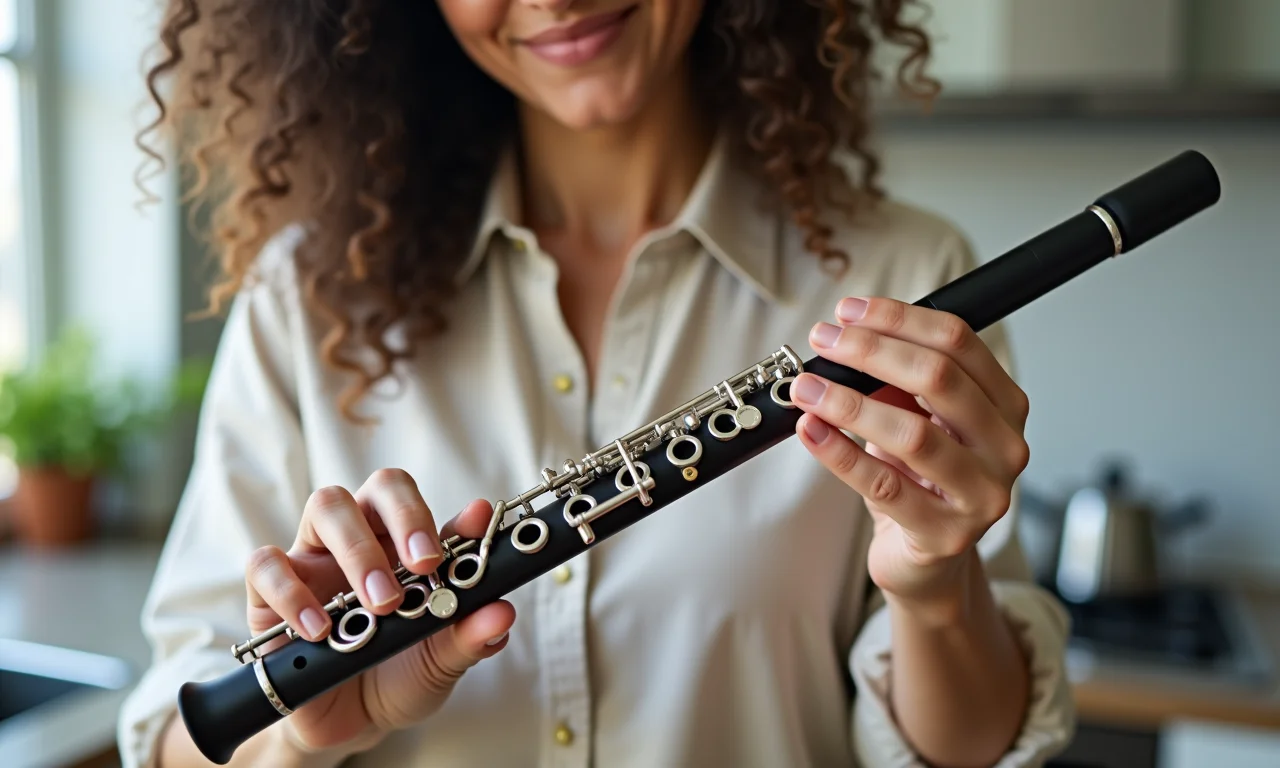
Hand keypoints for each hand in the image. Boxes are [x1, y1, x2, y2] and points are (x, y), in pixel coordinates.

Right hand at [243, 469, 515, 755]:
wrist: (351, 725)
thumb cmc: (399, 676)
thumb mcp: (441, 661)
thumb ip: (469, 635)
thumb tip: (503, 612)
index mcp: (404, 543)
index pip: (425, 503)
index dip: (448, 509)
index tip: (474, 526)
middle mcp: (361, 538)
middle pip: (378, 487)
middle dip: (406, 517)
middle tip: (425, 566)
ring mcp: (313, 559)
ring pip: (325, 505)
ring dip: (358, 550)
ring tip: (382, 604)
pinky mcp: (269, 593)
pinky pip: (267, 565)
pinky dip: (293, 592)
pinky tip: (321, 629)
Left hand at [790, 297, 1029, 616]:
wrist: (926, 560)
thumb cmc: (920, 479)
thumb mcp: (916, 419)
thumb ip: (897, 380)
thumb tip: (846, 337)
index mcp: (1006, 405)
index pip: (958, 342)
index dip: (898, 319)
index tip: (847, 312)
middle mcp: (1006, 447)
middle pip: (939, 380)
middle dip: (871, 353)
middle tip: (823, 341)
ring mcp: (982, 495)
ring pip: (912, 435)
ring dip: (849, 403)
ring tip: (806, 386)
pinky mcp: (945, 535)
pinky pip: (884, 486)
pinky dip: (840, 454)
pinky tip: (811, 430)